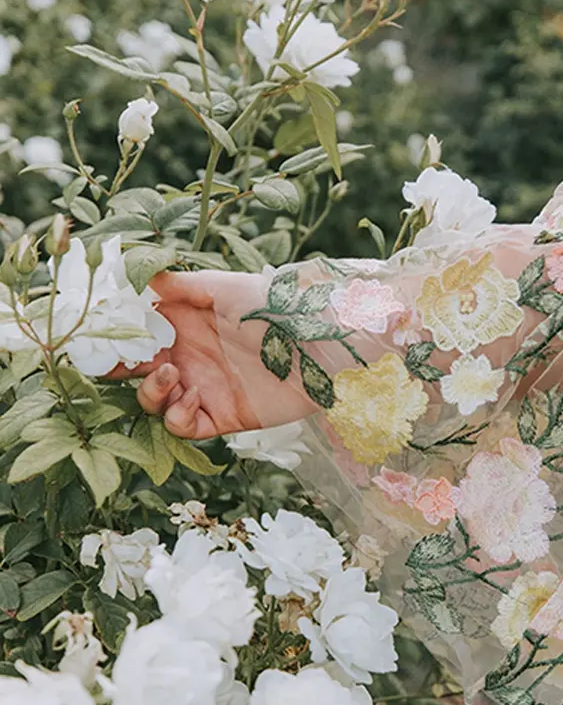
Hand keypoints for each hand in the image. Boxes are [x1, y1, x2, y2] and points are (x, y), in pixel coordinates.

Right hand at [110, 270, 318, 438]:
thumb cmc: (277, 308)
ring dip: (151, 391)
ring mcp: (204, 388)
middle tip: (121, 363)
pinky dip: (177, 417)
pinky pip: (183, 427)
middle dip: (121, 370)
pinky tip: (192, 396)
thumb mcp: (226, 288)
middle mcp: (190, 357)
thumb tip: (140, 277)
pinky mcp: (223, 416)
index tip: (99, 336)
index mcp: (184, 324)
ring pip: (154, 402)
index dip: (116, 337)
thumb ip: (182, 285)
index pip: (137, 334)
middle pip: (137, 371)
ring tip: (172, 375)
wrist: (320, 346)